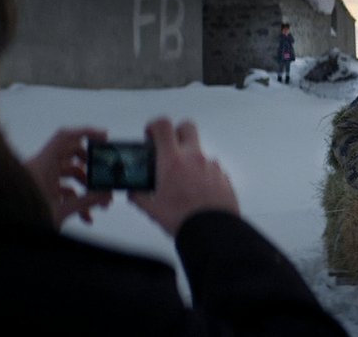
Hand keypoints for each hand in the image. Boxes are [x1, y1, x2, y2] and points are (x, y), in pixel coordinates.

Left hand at [24, 127, 113, 227]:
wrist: (7, 228)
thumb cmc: (24, 217)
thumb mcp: (60, 211)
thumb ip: (86, 201)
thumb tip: (106, 194)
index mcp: (42, 165)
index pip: (65, 138)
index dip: (85, 133)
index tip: (104, 137)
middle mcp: (41, 168)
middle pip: (70, 155)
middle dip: (90, 165)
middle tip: (103, 172)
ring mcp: (41, 179)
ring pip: (68, 174)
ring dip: (85, 187)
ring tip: (99, 203)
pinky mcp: (41, 190)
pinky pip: (62, 189)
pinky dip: (75, 199)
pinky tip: (85, 216)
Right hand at [130, 118, 237, 235]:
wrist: (212, 232)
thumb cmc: (182, 219)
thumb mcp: (152, 209)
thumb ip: (139, 197)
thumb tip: (134, 192)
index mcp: (172, 161)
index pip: (163, 126)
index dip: (155, 126)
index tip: (151, 135)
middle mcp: (193, 157)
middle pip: (187, 127)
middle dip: (177, 132)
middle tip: (169, 149)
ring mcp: (211, 166)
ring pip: (200, 151)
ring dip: (190, 159)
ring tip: (184, 181)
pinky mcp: (223, 177)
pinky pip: (212, 168)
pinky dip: (203, 175)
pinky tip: (198, 192)